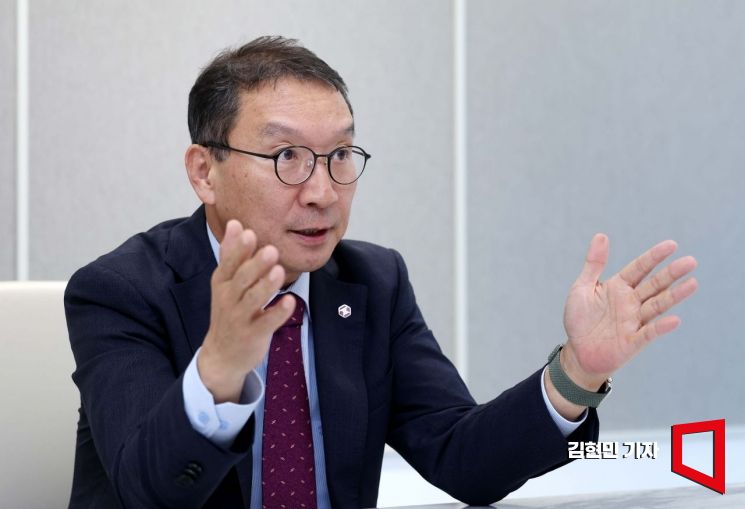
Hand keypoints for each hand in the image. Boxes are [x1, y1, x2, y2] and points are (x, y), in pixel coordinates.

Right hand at [198, 219, 295, 402]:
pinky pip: (266, 322)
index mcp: (223, 282)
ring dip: (266, 285)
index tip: (249, 232)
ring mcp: (240, 317)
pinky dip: (278, 313)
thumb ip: (232, 253)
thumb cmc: (229, 310)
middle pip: (242, 279)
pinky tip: (290, 302)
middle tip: (270, 249)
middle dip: (255, 264)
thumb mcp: (225, 282)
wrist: (222, 354)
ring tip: (279, 271)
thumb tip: (235, 223)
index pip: (229, 262)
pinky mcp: (253, 334)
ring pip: (253, 300)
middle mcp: (229, 298)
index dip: (239, 248)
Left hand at [561, 234, 697, 389]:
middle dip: (672, 273)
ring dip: (674, 295)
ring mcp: (634, 321)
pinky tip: (674, 320)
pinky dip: (661, 327)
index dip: (654, 257)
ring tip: (693, 283)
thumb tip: (601, 235)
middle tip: (691, 261)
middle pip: (654, 285)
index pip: (640, 268)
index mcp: (619, 287)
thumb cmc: (580, 319)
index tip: (672, 245)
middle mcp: (631, 302)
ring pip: (657, 305)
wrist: (578, 352)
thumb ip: (593, 264)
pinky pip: (649, 333)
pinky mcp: (633, 341)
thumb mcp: (582, 288)